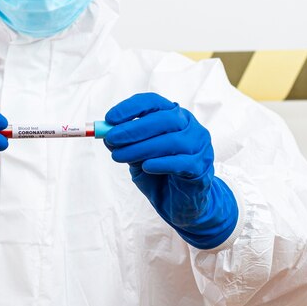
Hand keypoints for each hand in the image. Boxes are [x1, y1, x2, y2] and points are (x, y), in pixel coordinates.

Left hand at [104, 93, 237, 248]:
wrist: (180, 203)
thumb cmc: (159, 175)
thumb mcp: (137, 158)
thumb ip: (126, 145)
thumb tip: (106, 135)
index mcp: (172, 116)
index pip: (153, 102)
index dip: (131, 108)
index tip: (110, 118)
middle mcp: (189, 126)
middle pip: (163, 119)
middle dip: (133, 128)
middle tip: (111, 139)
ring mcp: (199, 146)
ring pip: (171, 141)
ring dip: (141, 148)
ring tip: (119, 157)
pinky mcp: (201, 167)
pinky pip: (181, 162)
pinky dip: (161, 163)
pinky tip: (147, 167)